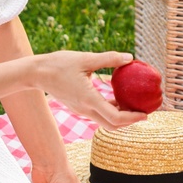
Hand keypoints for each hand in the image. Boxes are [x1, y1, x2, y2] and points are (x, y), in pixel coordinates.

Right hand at [25, 50, 144, 128]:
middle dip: (131, 122)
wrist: (36, 73)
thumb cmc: (59, 64)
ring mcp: (81, 110)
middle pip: (112, 125)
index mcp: (89, 100)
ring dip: (121, 117)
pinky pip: (98, 114)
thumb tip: (130, 58)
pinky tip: (119, 99)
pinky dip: (111, 111)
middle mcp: (85, 109)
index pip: (115, 117)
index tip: (146, 114)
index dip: (133, 118)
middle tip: (145, 112)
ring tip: (135, 106)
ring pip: (105, 121)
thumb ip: (109, 59)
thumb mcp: (86, 58)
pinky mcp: (78, 107)